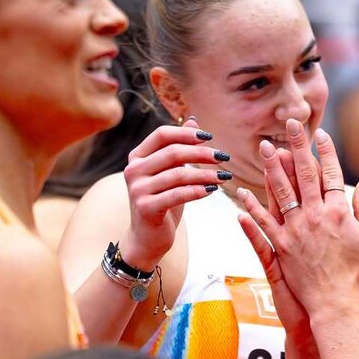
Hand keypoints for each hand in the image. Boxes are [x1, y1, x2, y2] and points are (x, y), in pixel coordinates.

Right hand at [119, 115, 229, 268]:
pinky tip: (212, 189)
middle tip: (223, 157)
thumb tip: (193, 121)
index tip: (210, 138)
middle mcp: (134, 170)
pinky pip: (178, 195)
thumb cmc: (162, 201)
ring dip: (206, 174)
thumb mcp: (170, 172)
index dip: (187, 134)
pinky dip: (198, 190)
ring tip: (224, 176)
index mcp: (137, 157)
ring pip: (179, 174)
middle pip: (173, 152)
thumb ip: (178, 148)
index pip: (162, 135)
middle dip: (202, 154)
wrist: (147, 238)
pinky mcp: (146, 208)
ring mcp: (138, 189)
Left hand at [237, 118, 358, 318]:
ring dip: (272, 167)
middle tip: (289, 124)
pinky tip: (241, 193)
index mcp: (339, 213)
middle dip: (297, 146)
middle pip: (305, 175)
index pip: (331, 174)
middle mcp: (316, 217)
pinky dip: (251, 208)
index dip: (325, 152)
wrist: (336, 303)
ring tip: (265, 147)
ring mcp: (295, 231)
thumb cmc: (356, 273)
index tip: (319, 133)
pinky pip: (262, 224)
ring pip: (282, 192)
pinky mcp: (280, 248)